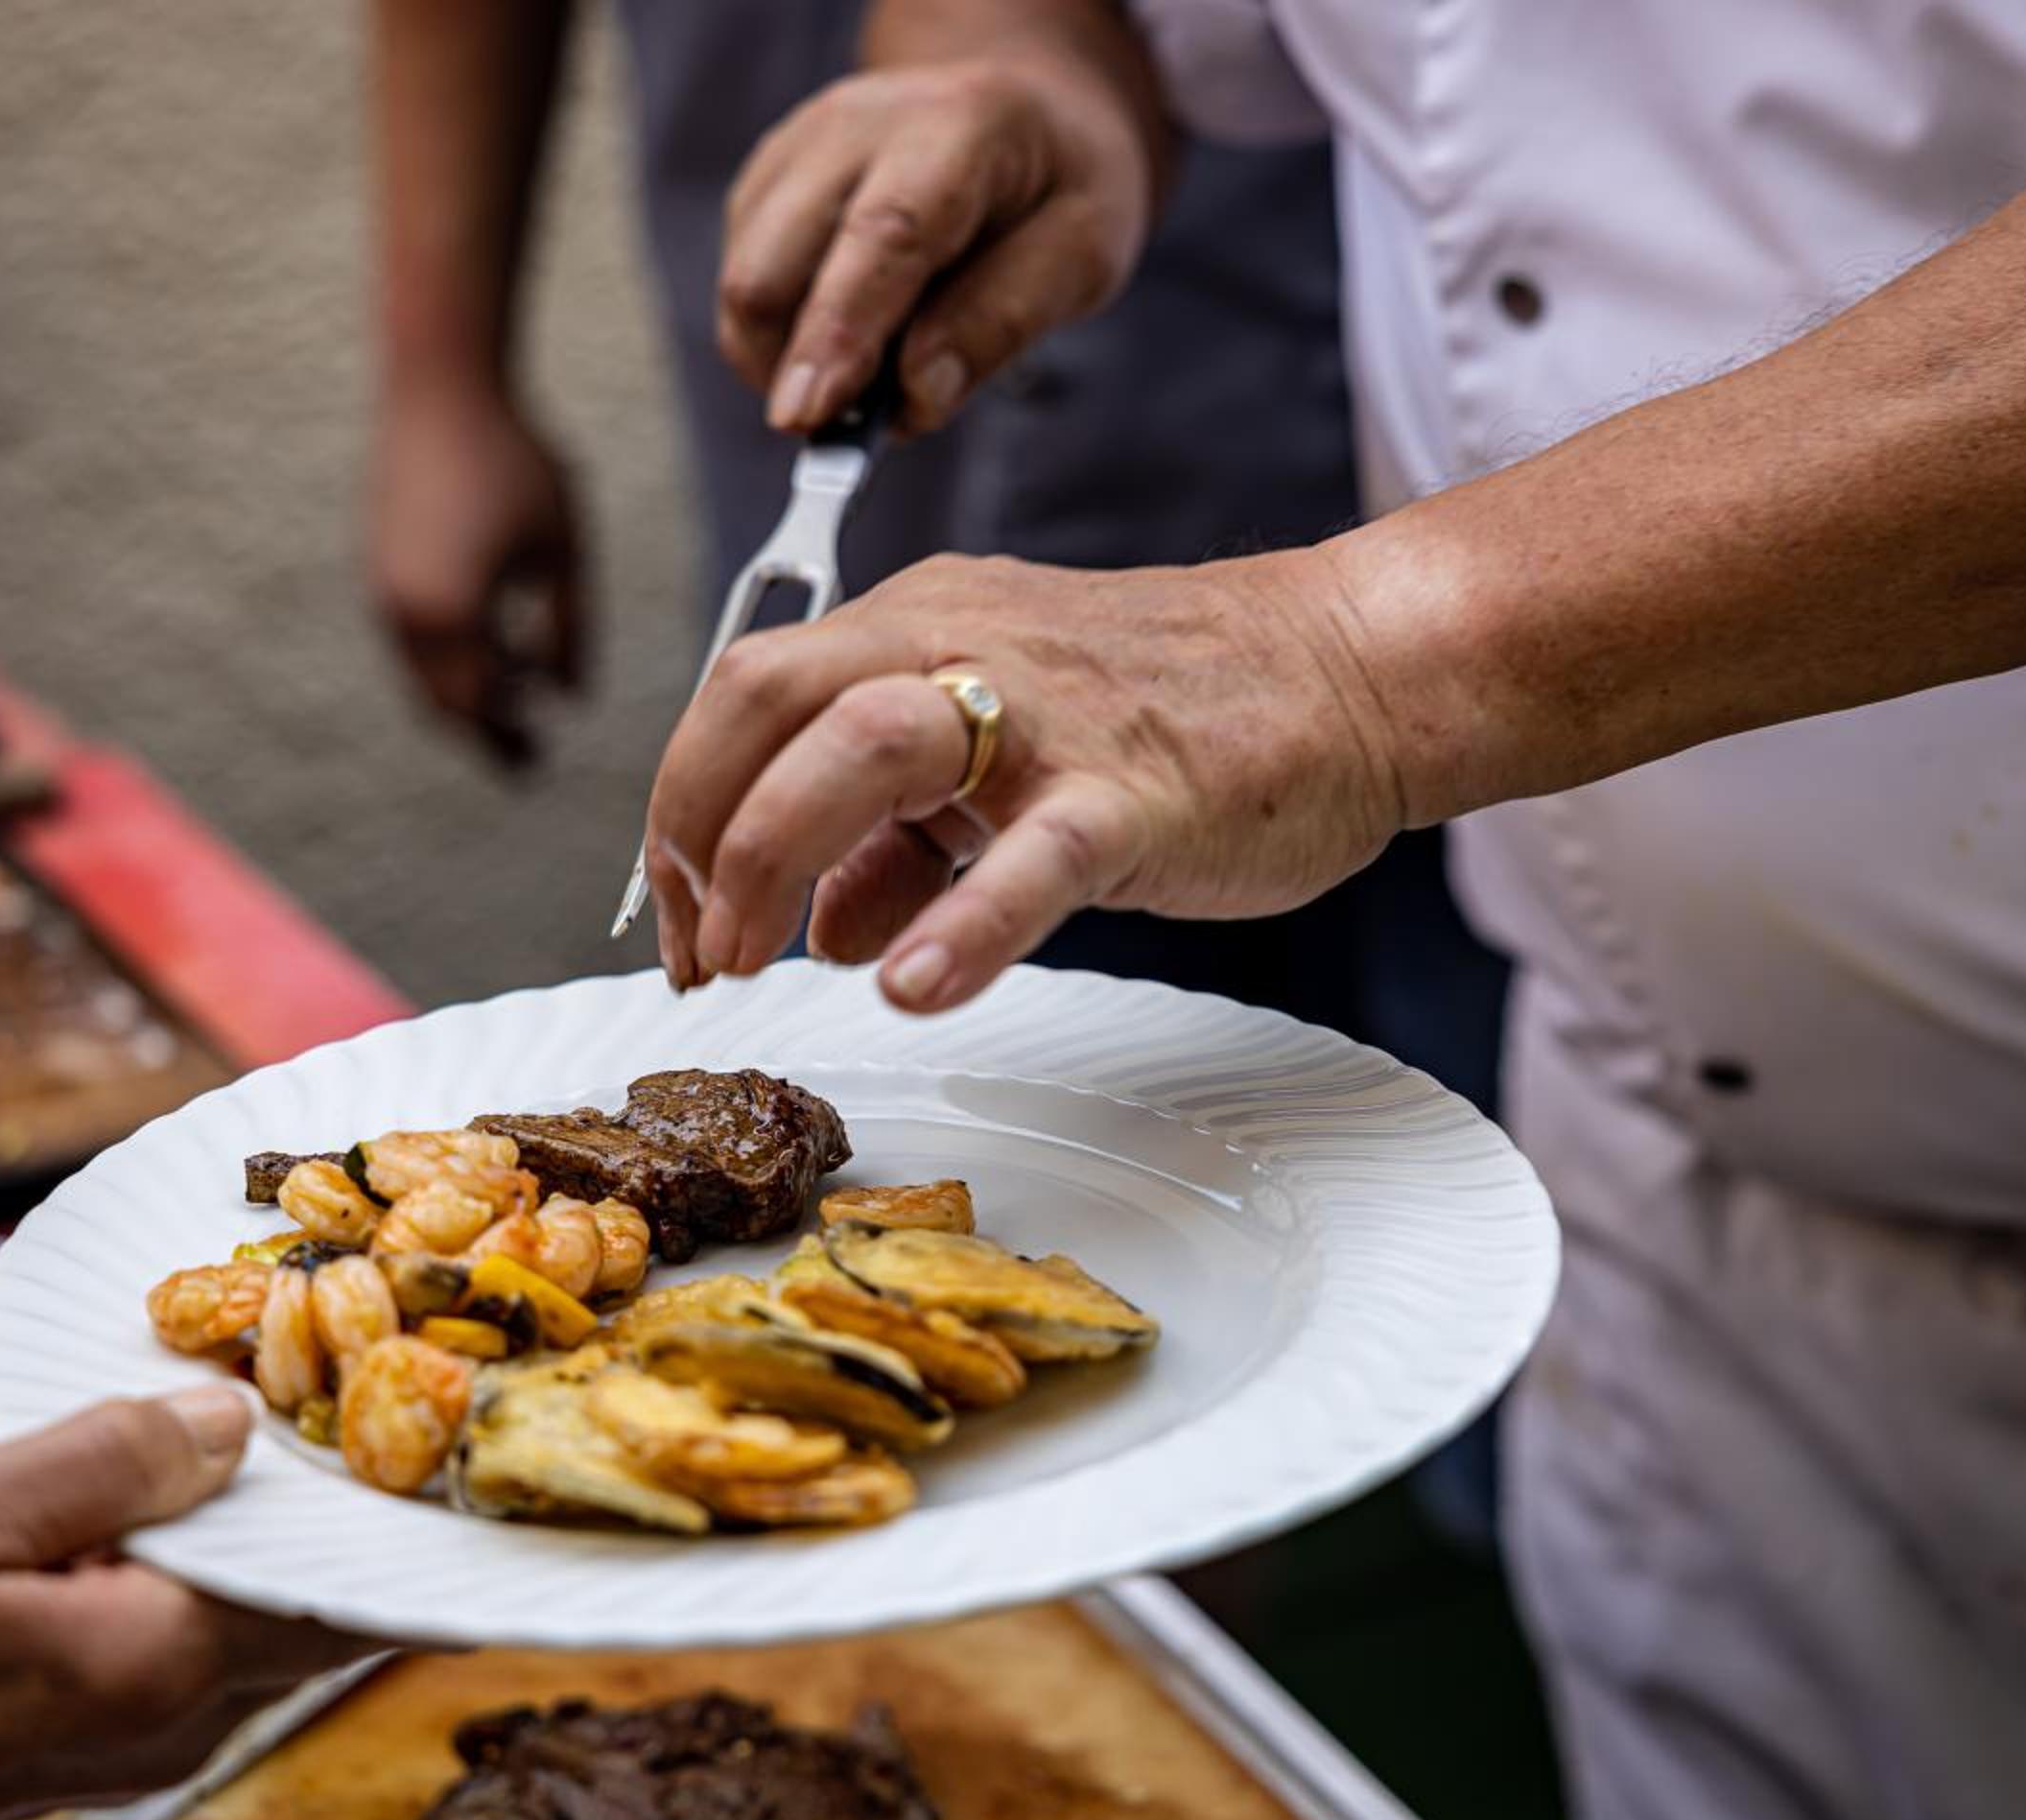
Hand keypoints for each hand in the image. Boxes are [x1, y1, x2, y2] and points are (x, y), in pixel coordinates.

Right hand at [370, 382, 582, 765]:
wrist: (441, 387)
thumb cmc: (515, 462)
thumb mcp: (563, 551)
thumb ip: (570, 628)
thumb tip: (570, 696)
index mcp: (451, 614)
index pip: (478, 707)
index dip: (507, 739)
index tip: (538, 759)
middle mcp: (403, 610)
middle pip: (441, 701)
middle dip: (482, 730)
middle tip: (526, 756)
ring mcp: (382, 588)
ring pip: (421, 671)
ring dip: (464, 692)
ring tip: (515, 702)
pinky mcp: (378, 564)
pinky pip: (410, 636)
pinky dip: (446, 657)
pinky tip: (492, 649)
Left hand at [639, 547, 1408, 1010]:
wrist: (1346, 670)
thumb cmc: (1178, 713)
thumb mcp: (1004, 764)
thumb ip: (898, 841)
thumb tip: (819, 928)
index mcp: (916, 626)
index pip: (745, 694)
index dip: (682, 811)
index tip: (679, 922)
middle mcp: (959, 642)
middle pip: (762, 696)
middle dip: (695, 829)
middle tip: (697, 950)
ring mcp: (1048, 715)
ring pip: (865, 745)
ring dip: (773, 854)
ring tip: (754, 963)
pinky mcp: (1136, 791)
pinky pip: (1038, 854)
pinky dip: (964, 921)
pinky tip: (911, 987)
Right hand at [719, 53, 1156, 435]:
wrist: (1017, 108)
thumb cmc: (1056, 189)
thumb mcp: (1084, 254)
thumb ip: (1003, 320)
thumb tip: (916, 397)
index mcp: (957, 130)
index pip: (882, 236)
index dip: (838, 332)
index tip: (807, 417)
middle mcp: (858, 125)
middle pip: (771, 268)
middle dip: (794, 371)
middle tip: (854, 427)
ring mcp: (799, 147)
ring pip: (745, 283)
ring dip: (789, 361)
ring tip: (870, 375)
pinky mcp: (766, 177)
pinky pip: (745, 278)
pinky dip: (785, 333)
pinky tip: (850, 334)